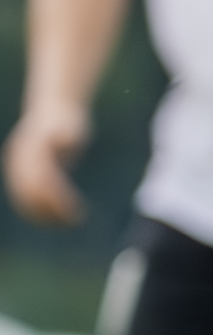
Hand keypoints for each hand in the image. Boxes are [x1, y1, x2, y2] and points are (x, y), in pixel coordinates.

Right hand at [6, 105, 85, 227]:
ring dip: (43, 214)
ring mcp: (16, 169)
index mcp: (31, 151)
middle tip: (74, 221)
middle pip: (29, 193)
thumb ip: (65, 135)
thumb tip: (63, 140)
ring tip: (69, 222)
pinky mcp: (20, 175)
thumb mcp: (69, 128)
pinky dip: (39, 210)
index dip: (56, 198)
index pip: (41, 180)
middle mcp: (18, 161)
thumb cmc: (66, 122)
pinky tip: (59, 219)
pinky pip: (24, 197)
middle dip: (50, 210)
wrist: (52, 112)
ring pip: (24, 199)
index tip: (75, 210)